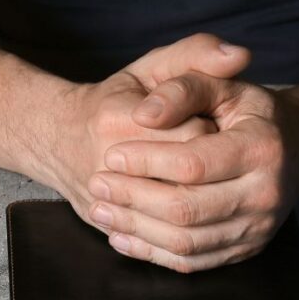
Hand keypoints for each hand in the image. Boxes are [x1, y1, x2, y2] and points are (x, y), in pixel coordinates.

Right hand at [38, 34, 251, 229]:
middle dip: (212, 174)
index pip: (194, 139)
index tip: (209, 128)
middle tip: (209, 160)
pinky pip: (159, 245)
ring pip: (177, 222)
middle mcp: (106, 162)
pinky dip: (185, 238)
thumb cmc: (117, 100)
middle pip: (189, 183)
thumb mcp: (152, 67)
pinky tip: (192, 218)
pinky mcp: (106, 227)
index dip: (213, 136)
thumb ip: (196, 54)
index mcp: (120, 119)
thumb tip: (240, 56)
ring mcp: (102, 201)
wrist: (58, 139)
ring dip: (203, 208)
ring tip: (200, 184)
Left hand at [85, 74, 298, 272]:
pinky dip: (152, 254)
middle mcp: (265, 194)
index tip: (111, 156)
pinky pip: (193, 262)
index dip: (146, 162)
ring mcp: (258, 228)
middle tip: (97, 184)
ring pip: (186, 242)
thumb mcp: (224, 84)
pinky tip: (122, 238)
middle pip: (187, 209)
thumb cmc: (251, 112)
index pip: (193, 164)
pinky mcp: (246, 250)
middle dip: (134, 199)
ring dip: (136, 229)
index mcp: (261, 148)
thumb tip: (144, 113)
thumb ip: (184, 86)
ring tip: (102, 211)